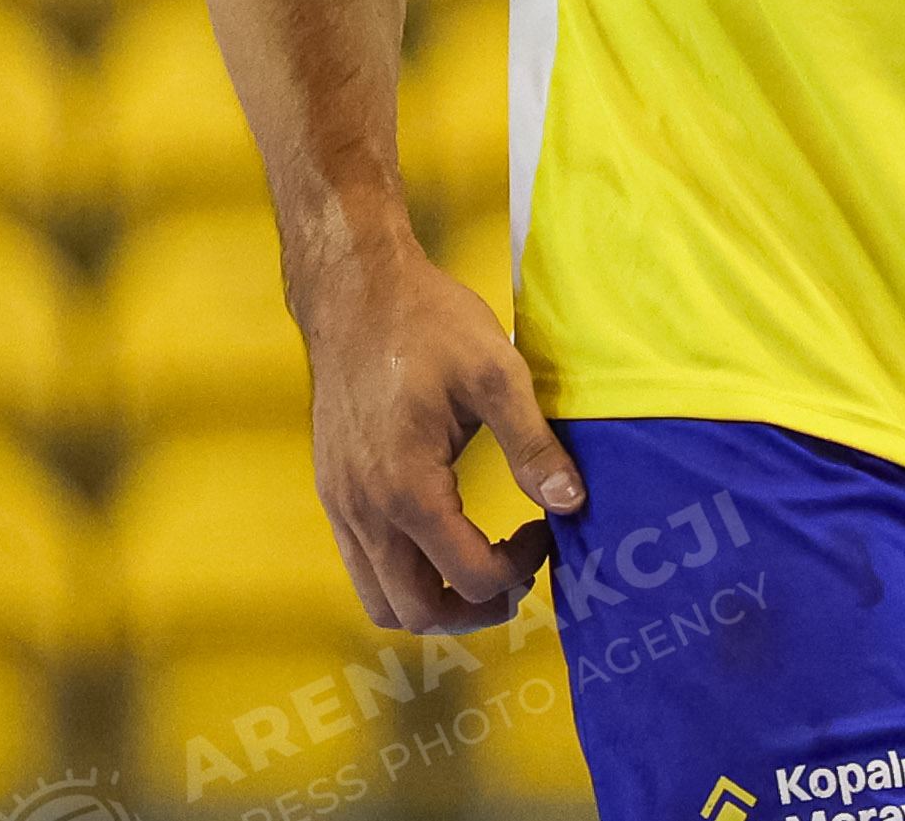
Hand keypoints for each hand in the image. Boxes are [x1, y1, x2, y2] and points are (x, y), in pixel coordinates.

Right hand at [292, 232, 587, 631]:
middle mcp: (363, 510)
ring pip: (381, 600)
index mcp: (407, 488)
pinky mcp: (332, 492)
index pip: (468, 576)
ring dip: (435, 600)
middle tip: (517, 568)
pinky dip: (403, 575)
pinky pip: (362, 567)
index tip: (545, 529)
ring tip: (480, 564)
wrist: (355, 291)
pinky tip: (441, 535)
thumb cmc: (428, 324)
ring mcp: (340, 505)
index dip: (518, 568)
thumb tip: (571, 503)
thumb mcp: (496, 374)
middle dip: (475, 607)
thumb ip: (533, 446)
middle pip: (416, 612)